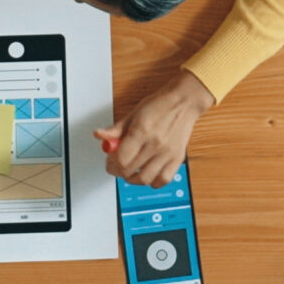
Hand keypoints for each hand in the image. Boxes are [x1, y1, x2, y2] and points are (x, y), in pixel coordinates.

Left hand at [94, 71, 211, 187]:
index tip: (110, 159)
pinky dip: (153, 182)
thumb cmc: (159, 105)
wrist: (184, 101)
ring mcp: (167, 153)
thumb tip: (100, 136)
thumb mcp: (133, 113)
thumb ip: (116, 129)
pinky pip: (163, 180)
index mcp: (142, 131)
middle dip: (118, 170)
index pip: (121, 159)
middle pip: (130, 170)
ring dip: (133, 179)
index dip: (111, 162)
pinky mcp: (178, 158)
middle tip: (117, 164)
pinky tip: (148, 174)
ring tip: (130, 171)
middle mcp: (155, 144)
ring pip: (145, 179)